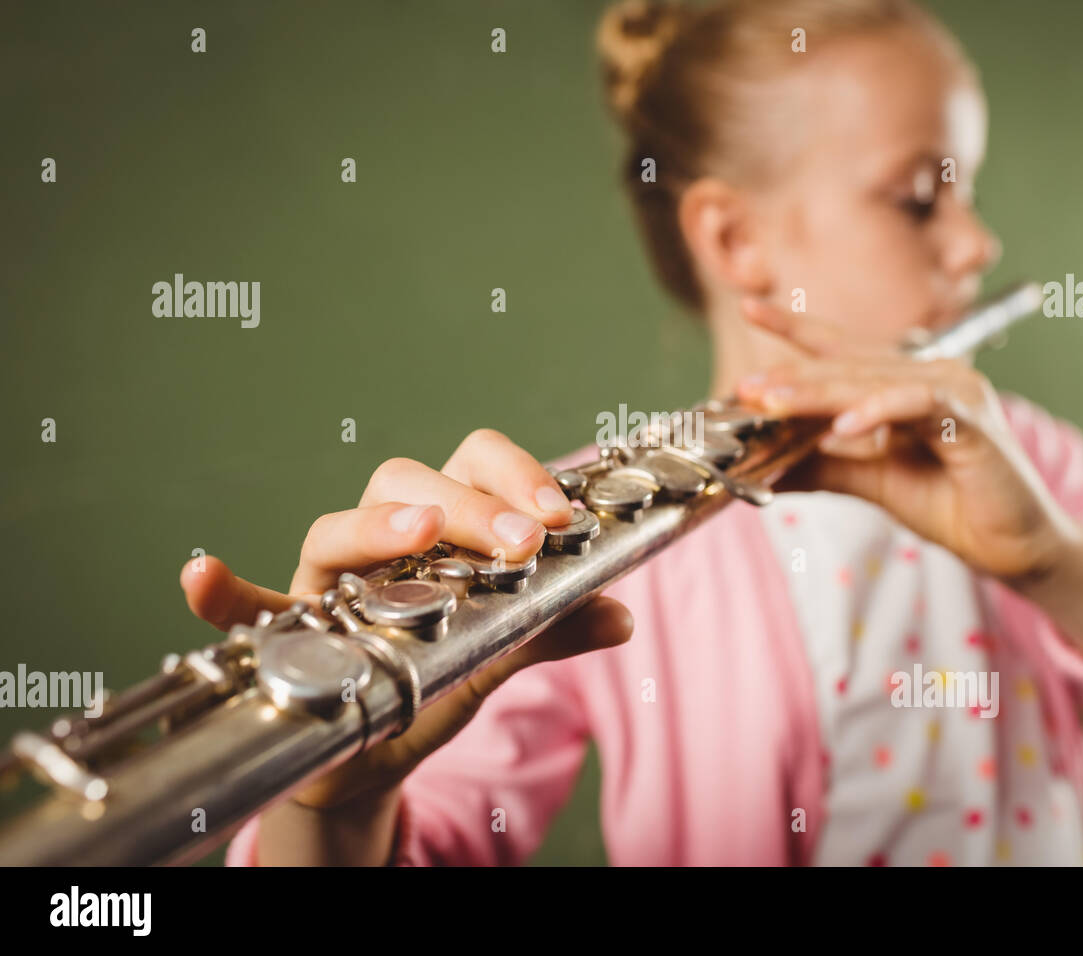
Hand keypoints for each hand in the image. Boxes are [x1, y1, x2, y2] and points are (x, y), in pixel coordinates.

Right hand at [179, 428, 632, 808]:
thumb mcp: (498, 656)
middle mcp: (380, 539)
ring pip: (336, 527)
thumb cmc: (432, 685)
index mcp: (441, 529)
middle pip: (409, 481)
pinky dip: (224, 593)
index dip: (515, 475)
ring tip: (420, 530)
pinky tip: (204, 580)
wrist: (375, 756)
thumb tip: (621, 616)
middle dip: (471, 505)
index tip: (557, 516)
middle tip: (522, 542)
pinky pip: (244, 607)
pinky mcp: (283, 632)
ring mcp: (326, 582)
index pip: (473, 465)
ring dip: (378, 525)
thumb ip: (554, 629)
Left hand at [736, 297, 1082, 583]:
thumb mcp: (870, 481)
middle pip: (848, 367)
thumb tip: (765, 466)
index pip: (843, 348)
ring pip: (874, 381)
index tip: (749, 307)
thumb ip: (822, 465)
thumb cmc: (952, 506)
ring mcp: (956, 393)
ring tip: (773, 402)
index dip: (795, 328)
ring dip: (819, 392)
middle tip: (744, 387)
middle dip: (792, 377)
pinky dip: (878, 412)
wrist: (1014, 547)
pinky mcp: (972, 422)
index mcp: (908, 383)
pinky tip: (842, 427)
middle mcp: (934, 375)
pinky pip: (918, 406)